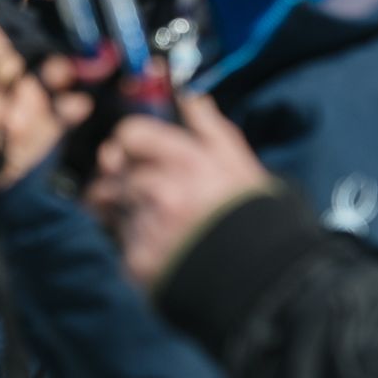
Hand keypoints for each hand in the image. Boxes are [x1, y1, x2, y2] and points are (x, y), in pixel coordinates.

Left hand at [85, 93, 272, 285]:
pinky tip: (160, 243)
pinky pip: (118, 239)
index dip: (127, 142)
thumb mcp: (241, 164)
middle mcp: (162, 192)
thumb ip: (209, 127)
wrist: (263, 281)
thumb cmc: (254, 217)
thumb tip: (188, 97)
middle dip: (124, 177)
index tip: (132, 151)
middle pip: (115, 170)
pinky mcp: (138, 261)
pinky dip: (132, 239)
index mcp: (187, 163)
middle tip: (142, 187)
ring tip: (155, 217)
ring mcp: (147, 227)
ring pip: (113, 205)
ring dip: (126, 207)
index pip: (129, 135)